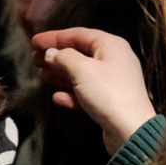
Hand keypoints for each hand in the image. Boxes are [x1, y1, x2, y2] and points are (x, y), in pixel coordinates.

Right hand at [29, 27, 156, 153]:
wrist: (130, 130)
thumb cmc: (108, 94)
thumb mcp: (82, 69)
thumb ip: (63, 57)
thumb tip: (52, 53)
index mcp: (110, 45)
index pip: (78, 34)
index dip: (54, 37)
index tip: (35, 42)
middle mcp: (113, 60)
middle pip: (79, 53)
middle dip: (55, 56)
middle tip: (35, 59)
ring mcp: (112, 81)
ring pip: (81, 73)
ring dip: (60, 74)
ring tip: (42, 77)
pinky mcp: (109, 101)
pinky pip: (86, 93)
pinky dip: (71, 93)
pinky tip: (57, 97)